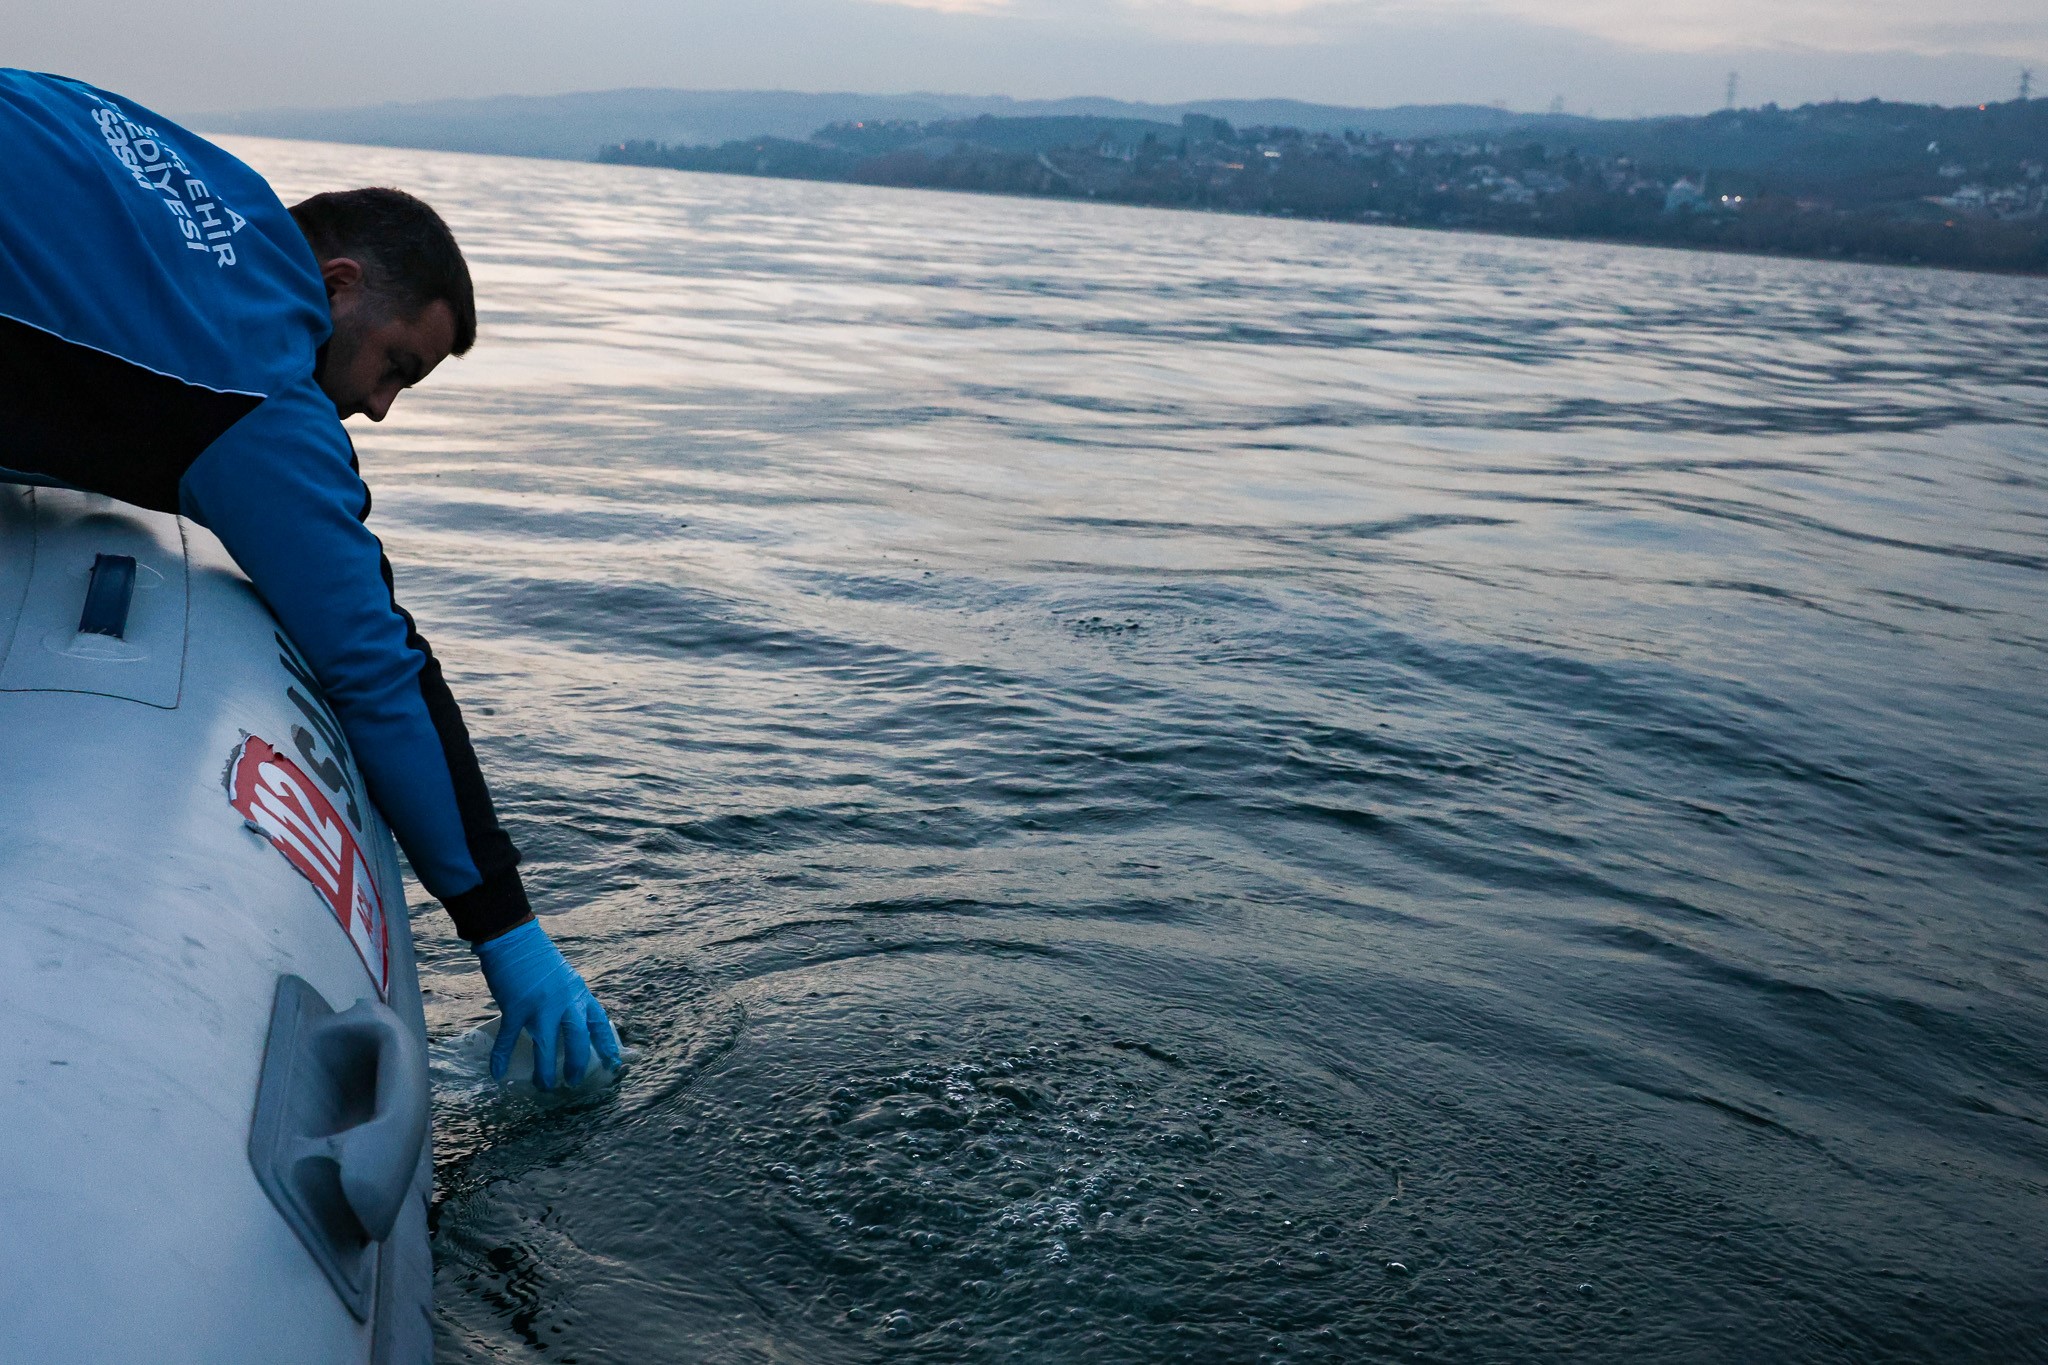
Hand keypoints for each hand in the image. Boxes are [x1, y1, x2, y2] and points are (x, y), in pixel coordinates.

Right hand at [473, 918, 621, 1087]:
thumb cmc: (538, 958)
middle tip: (574, 1082)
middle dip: (578, 1064)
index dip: (607, 1045)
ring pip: (547, 1046)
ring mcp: (540, 1005)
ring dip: (545, 1070)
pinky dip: (501, 1056)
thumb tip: (569, 1024)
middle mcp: (564, 1001)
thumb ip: (569, 1000)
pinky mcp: (516, 1006)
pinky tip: (498, 1072)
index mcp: (579, 993)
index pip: (599, 1023)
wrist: (514, 938)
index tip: (614, 1063)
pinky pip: (509, 1037)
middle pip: (577, 1039)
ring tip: (544, 1086)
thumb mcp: (564, 978)